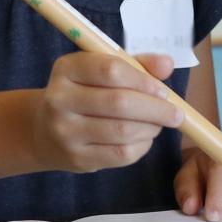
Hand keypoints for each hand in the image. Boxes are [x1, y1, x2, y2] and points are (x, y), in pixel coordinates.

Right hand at [30, 52, 180, 172]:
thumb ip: (137, 65)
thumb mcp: (103, 71)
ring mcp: (65, 131)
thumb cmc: (85, 94)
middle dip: (156, 109)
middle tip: (176, 114)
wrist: (45, 131)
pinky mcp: (76, 158)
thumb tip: (167, 64)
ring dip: (151, 128)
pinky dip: (141, 146)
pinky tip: (144, 139)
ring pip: (123, 131)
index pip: (111, 70)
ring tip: (158, 124)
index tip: (163, 91)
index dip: (143, 80)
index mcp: (67, 68)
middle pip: (119, 103)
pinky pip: (120, 154)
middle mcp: (59, 99)